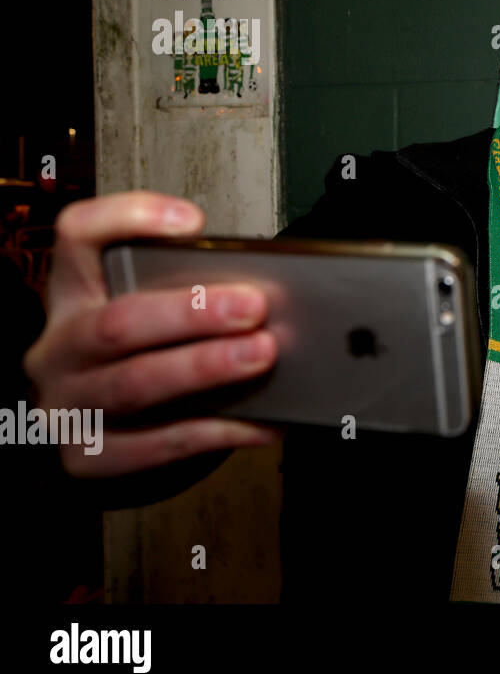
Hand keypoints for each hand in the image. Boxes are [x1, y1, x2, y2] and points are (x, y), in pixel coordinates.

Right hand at [22, 191, 279, 477]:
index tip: (192, 221)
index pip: (77, 235)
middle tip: (252, 306)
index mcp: (73, 292)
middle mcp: (60, 346)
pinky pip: (157, 444)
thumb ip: (186, 288)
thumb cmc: (140, 352)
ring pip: (135, 384)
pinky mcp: (88, 454)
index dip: (129, 219)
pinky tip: (262, 420)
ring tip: (261, 355)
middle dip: (191, 313)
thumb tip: (265, 286)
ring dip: (205, 367)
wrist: (103, 425)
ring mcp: (67, 403)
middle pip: (117, 322)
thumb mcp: (147, 307)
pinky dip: (218, 430)